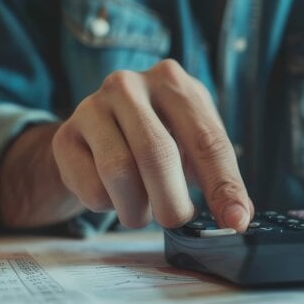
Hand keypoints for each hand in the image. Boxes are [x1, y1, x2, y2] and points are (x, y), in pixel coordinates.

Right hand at [0, 60, 252, 230]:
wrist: (100, 129)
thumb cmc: (161, 136)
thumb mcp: (194, 146)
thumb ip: (219, 178)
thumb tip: (238, 218)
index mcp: (174, 81)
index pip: (206, 140)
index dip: (223, 186)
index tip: (234, 221)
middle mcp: (129, 85)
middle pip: (157, 154)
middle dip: (172, 202)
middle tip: (176, 220)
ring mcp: (92, 106)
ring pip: (119, 172)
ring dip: (138, 208)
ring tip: (144, 209)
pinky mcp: (65, 136)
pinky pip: (90, 188)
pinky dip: (109, 206)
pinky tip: (114, 194)